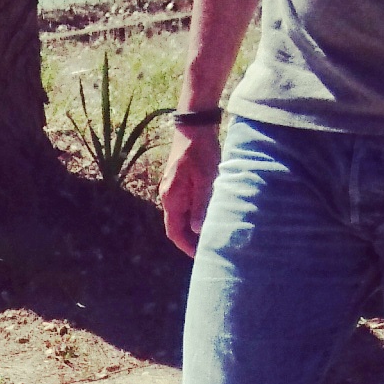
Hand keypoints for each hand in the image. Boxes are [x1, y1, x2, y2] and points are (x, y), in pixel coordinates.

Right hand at [159, 125, 220, 257]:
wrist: (193, 126)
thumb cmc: (200, 152)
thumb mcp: (205, 179)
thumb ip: (201, 205)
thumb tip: (197, 230)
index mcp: (172, 198)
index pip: (174, 231)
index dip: (186, 246)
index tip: (200, 256)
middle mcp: (169, 196)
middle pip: (177, 225)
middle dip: (192, 239)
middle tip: (212, 247)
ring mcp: (173, 189)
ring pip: (182, 215)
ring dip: (195, 225)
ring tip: (214, 232)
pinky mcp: (180, 182)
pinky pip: (186, 204)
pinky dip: (196, 213)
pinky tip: (210, 213)